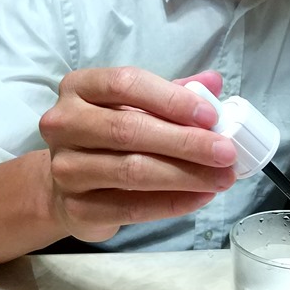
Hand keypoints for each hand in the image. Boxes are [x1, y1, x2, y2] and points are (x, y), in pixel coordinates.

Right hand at [38, 66, 237, 242]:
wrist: (65, 187)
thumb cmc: (107, 137)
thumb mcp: (134, 106)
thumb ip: (171, 93)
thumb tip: (214, 81)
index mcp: (79, 88)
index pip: (125, 84)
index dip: (171, 99)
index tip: (211, 115)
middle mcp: (64, 124)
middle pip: (129, 130)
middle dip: (186, 142)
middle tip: (226, 152)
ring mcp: (65, 168)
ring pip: (132, 171)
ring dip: (185, 175)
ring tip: (222, 178)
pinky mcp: (77, 208)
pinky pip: (132, 207)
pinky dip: (172, 203)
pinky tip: (200, 197)